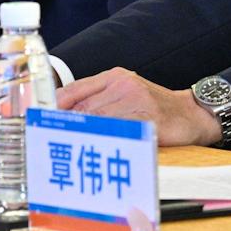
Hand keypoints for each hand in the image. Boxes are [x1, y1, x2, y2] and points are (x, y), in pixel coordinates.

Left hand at [56, 66, 221, 146]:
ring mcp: (136, 98)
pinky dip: (106, 143)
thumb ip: (98, 101)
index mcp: (114, 76)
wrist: (192, 113)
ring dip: (84, 139)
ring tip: (70, 153)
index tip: (39, 124)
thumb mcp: (126, 94)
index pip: (74, 91)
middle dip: (67, 129)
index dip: (54, 109)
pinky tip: (98, 153)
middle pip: (83, 108)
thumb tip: (62, 119)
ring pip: (99, 120)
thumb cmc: (155, 108)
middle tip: (51, 146)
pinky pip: (120, 131)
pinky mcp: (149, 116)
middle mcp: (123, 83)